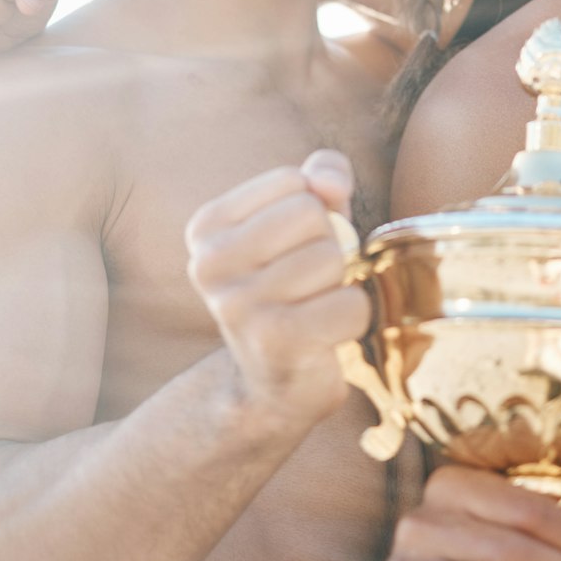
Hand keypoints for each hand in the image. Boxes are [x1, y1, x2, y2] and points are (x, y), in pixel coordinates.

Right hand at [184, 150, 369, 429]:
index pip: (294, 182)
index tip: (293, 251)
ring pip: (333, 258)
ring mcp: (237, 304)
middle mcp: (209, 263)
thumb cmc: (295, 288)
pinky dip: (353, 318)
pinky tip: (325, 336)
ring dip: (339, 285)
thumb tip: (328, 181)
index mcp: (207, 227)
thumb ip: (321, 177)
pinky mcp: (275, 341)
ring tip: (313, 308)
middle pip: (312, 215)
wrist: (273, 384)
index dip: (313, 214)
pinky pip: (351, 304)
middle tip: (308, 285)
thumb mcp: (306, 221)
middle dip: (328, 247)